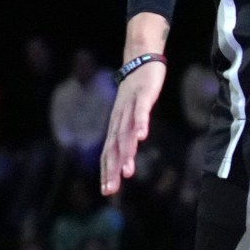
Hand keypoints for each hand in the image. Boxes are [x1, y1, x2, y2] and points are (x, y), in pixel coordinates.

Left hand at [99, 60, 165, 195]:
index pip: (109, 152)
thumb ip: (130, 131)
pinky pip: (141, 112)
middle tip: (111, 190)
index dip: (107, 171)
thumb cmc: (136, 90)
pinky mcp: (143, 95)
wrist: (140, 58)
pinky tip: (142, 137)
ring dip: (126, 153)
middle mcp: (120, 118)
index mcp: (116, 124)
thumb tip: (128, 151)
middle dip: (112, 170)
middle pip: (114, 148)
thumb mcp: (131, 113)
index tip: (107, 191)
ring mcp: (130, 107)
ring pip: (126, 133)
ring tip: (127, 172)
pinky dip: (141, 124)